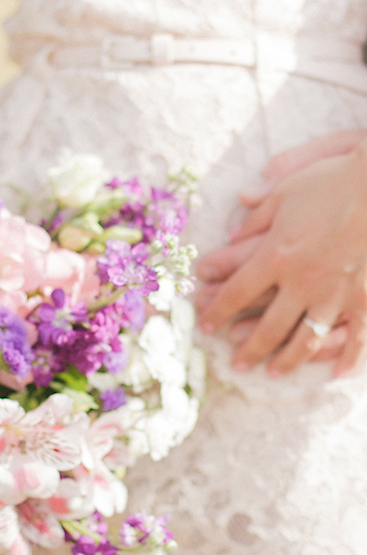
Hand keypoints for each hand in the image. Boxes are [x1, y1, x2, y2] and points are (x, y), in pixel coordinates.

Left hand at [196, 131, 366, 376]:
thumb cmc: (333, 181)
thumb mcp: (286, 191)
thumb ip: (256, 216)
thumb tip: (230, 235)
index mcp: (276, 255)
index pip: (235, 293)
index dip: (216, 311)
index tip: (204, 325)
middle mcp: (301, 282)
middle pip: (267, 327)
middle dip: (248, 349)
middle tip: (235, 364)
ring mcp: (335, 293)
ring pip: (305, 339)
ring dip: (287, 361)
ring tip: (272, 373)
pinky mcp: (364, 297)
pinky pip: (355, 335)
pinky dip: (346, 356)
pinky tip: (336, 373)